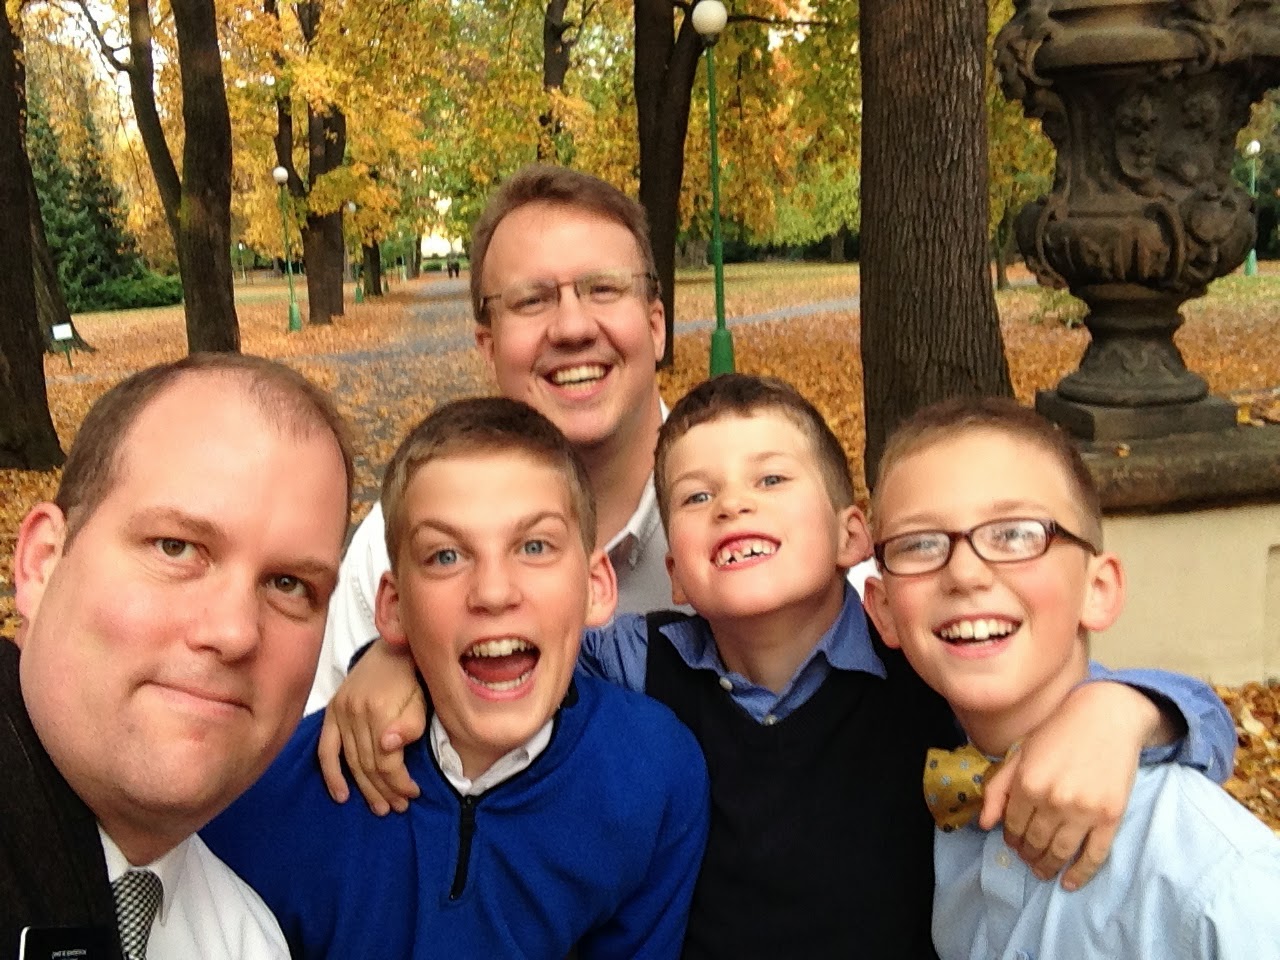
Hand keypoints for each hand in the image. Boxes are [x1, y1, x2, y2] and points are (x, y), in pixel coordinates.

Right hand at [317, 638, 427, 814]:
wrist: (393, 647)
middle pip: (368, 765)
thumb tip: (388, 748)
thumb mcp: (421, 700)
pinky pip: (325, 749)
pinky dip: (331, 774)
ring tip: (380, 807)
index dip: (400, 782)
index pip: (386, 761)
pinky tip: (342, 796)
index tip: (413, 793)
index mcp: (380, 711)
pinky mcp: (331, 711)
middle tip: (397, 807)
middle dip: (385, 791)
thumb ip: (409, 726)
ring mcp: (340, 712)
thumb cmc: (413, 677)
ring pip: (351, 761)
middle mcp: (355, 713)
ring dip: (365, 788)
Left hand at [979, 681, 1158, 890]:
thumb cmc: (1058, 732)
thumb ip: (997, 789)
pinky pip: (1094, 855)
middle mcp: (1053, 801)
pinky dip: (1081, 873)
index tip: (1014, 844)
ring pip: (1060, 852)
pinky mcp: (1110, 817)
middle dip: (1028, 855)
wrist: (1106, 717)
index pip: (1013, 826)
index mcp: (1027, 784)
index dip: (1012, 839)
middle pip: (1036, 842)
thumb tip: (985, 824)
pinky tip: (1069, 881)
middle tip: (1028, 860)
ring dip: (1048, 866)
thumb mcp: (1019, 754)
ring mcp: (1083, 811)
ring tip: (1043, 871)